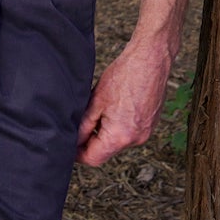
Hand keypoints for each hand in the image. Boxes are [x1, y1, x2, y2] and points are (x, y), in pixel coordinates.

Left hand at [76, 39, 172, 165]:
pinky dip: (118, 126)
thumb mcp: (95, 101)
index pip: (94, 158)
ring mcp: (146, 132)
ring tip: (99, 110)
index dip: (78, 154)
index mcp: (120, 136)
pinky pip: (129, 132)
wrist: (150, 60)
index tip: (68, 145)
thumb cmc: (124, 75)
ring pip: (118, 141)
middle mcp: (136, 139)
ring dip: (105, 132)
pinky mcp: (150, 124)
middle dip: (91, 141)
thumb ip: (84, 125)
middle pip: (106, 151)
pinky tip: (115, 107)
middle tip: (81, 123)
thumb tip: (74, 140)